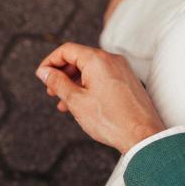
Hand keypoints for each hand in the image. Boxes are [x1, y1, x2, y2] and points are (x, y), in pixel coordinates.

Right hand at [36, 42, 164, 153]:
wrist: (142, 135)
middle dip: (62, 74)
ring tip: (64, 103)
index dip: (50, 61)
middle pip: (79, 58)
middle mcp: (112, 59)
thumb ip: (57, 83)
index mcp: (97, 59)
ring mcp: (122, 69)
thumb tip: (44, 72)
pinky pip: (103, 77)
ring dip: (74, 82)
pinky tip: (82, 103)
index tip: (42, 76)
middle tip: (51, 91)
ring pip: (91, 69)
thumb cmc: (110, 120)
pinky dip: (89, 86)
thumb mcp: (75, 101)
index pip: (67, 50)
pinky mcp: (128, 81)